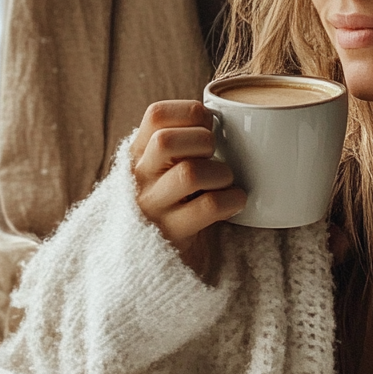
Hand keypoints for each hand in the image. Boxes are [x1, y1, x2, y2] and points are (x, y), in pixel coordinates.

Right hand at [129, 100, 245, 267]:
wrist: (152, 261)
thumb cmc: (173, 201)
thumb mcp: (165, 168)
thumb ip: (182, 142)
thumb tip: (229, 113)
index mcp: (138, 153)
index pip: (155, 115)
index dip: (189, 112)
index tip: (207, 124)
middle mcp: (138, 177)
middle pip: (166, 141)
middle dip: (203, 141)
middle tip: (214, 155)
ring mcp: (152, 207)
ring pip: (189, 173)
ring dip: (220, 173)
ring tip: (225, 181)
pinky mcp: (172, 233)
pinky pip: (208, 206)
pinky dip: (232, 199)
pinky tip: (234, 201)